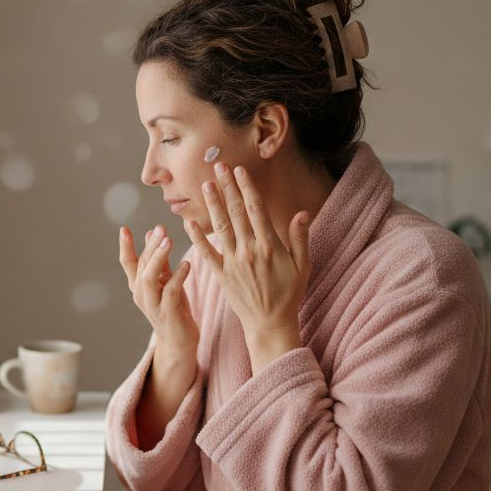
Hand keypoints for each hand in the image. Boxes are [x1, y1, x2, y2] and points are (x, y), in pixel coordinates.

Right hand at [119, 224, 198, 353]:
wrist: (180, 343)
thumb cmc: (174, 309)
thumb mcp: (166, 281)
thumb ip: (160, 261)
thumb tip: (151, 234)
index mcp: (139, 287)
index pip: (128, 264)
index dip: (125, 247)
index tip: (124, 228)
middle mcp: (141, 296)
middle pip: (141, 267)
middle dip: (150, 247)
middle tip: (160, 229)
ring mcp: (153, 306)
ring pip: (149, 279)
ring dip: (158, 258)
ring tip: (169, 241)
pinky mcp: (168, 314)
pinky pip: (170, 292)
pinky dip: (178, 276)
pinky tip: (187, 264)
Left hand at [182, 162, 312, 338]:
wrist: (270, 323)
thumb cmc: (289, 294)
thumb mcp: (303, 266)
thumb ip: (300, 238)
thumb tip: (302, 212)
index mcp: (270, 245)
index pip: (256, 209)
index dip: (246, 187)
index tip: (239, 170)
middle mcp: (249, 250)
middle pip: (236, 212)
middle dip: (227, 187)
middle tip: (217, 166)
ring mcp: (233, 262)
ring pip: (220, 227)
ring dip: (212, 204)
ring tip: (205, 185)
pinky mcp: (221, 275)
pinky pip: (207, 253)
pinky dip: (197, 238)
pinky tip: (188, 222)